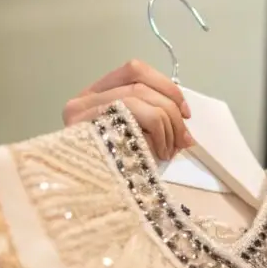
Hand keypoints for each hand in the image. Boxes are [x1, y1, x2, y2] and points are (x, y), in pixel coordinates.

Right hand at [62, 59, 193, 160]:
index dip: (166, 86)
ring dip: (165, 125)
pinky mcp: (85, 129)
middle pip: (140, 87)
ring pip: (136, 99)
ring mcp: (80, 114)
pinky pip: (131, 118)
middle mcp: (83, 100)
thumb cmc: (115, 169)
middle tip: (184, 140)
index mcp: (96, 94)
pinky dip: (154, 134)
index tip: (185, 112)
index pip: (134, 70)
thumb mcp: (134, 137)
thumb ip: (151, 119)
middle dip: (171, 112)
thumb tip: (185, 130)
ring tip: (170, 151)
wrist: (90, 197)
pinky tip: (158, 154)